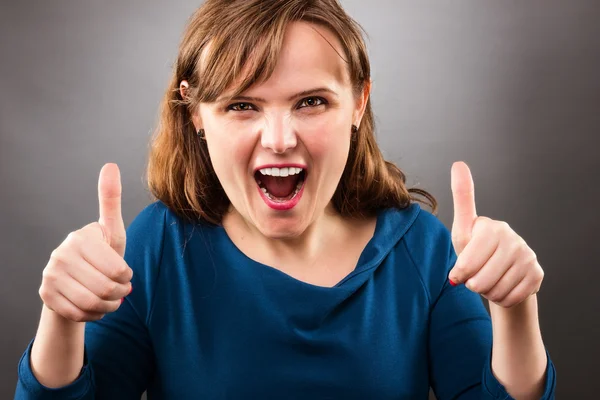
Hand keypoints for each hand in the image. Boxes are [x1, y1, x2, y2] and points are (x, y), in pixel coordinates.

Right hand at [38, 163, 132, 321]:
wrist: (74, 279)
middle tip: (121, 291)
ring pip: (93, 304)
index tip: (125, 274)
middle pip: (106, 289)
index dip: (127, 277)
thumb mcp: (112, 230)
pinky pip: (79, 315)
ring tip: (111, 300)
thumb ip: (111, 200)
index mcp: (81, 238)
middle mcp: (61, 254)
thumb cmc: (101, 253)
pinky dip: (93, 315)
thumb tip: (110, 165)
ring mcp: (50, 275)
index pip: (118, 270)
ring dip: (109, 307)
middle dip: (119, 295)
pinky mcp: (45, 295)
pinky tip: (94, 306)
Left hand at [448, 161, 543, 307]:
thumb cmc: (475, 251)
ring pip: (496, 289)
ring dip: (487, 291)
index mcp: (491, 227)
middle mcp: (513, 238)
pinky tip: (502, 286)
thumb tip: (459, 164)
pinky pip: (510, 297)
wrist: (499, 274)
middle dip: (472, 284)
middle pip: (481, 277)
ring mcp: (528, 256)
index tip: (457, 275)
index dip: (462, 270)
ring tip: (487, 280)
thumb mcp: (462, 231)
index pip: (470, 258)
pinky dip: (501, 298)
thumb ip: (460, 201)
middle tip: (473, 278)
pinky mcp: (537, 274)